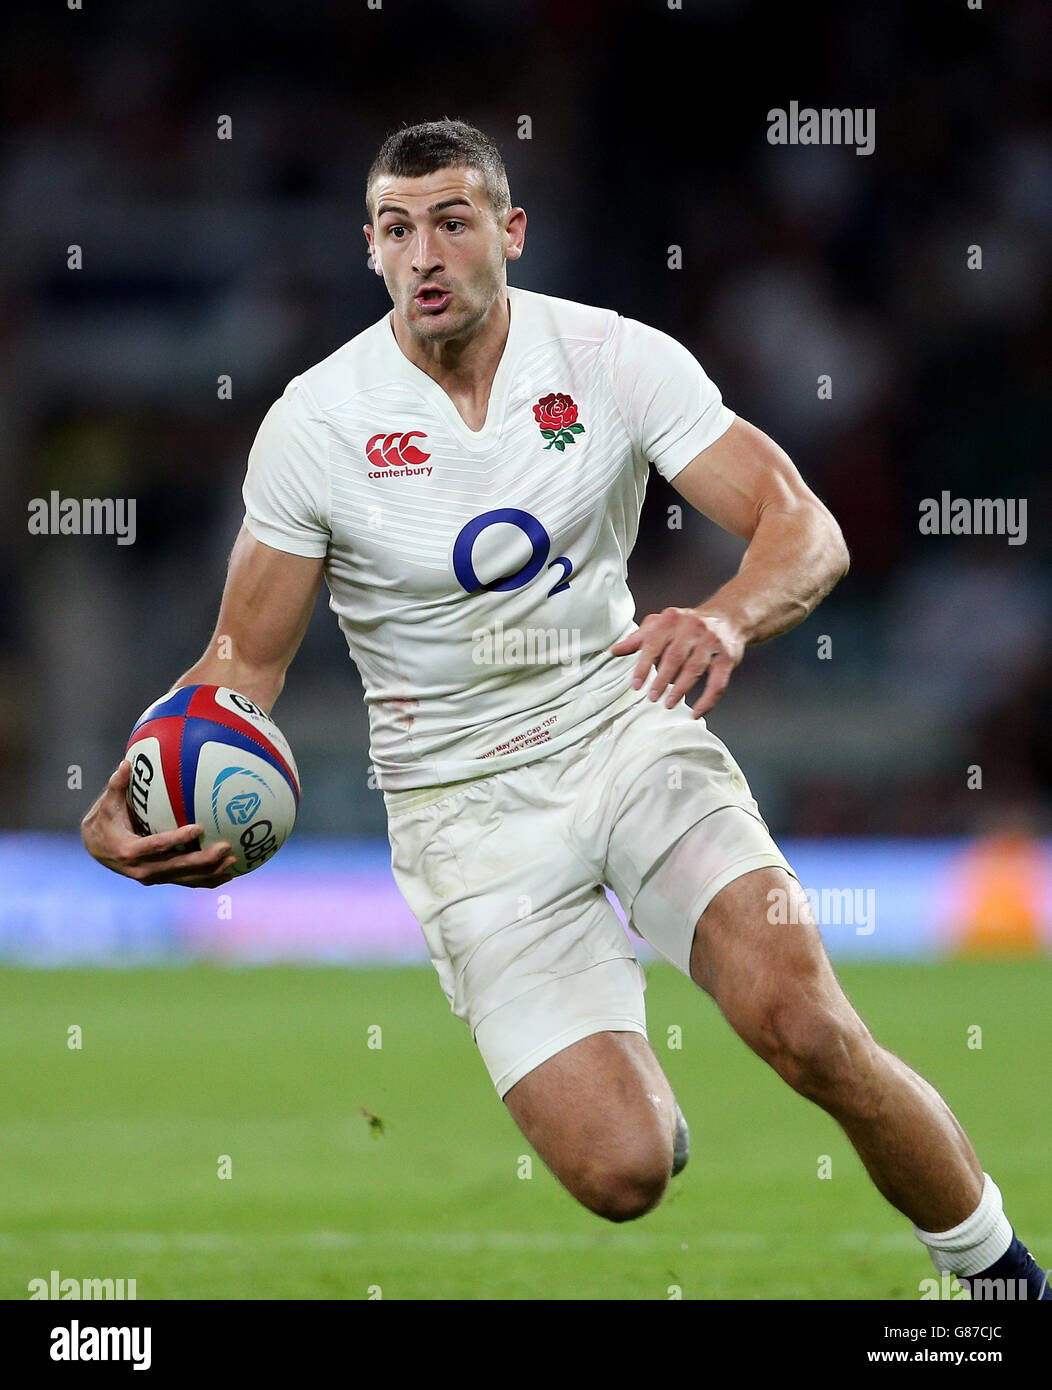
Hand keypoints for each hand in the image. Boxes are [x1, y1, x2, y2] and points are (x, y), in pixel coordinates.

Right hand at [81, 759, 236, 887]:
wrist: (96, 849)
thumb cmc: (104, 821)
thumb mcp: (106, 805)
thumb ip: (117, 786)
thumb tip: (126, 763)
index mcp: (129, 851)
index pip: (157, 845)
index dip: (177, 839)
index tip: (198, 828)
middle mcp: (141, 869)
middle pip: (177, 867)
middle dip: (203, 860)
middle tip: (226, 847)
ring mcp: (152, 877)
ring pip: (185, 878)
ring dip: (210, 872)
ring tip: (234, 861)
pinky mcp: (160, 879)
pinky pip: (186, 881)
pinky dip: (207, 880)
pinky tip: (228, 874)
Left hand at [610, 607, 745, 717]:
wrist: (728, 618)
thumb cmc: (688, 624)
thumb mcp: (662, 625)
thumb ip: (639, 639)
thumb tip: (615, 650)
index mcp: (671, 619)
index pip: (653, 644)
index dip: (643, 666)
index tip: (636, 685)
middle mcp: (692, 627)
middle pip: (674, 657)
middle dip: (661, 679)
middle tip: (651, 697)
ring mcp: (711, 642)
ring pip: (694, 669)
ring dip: (681, 689)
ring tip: (669, 704)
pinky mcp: (727, 657)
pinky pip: (718, 682)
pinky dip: (707, 700)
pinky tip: (697, 712)